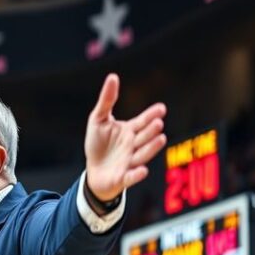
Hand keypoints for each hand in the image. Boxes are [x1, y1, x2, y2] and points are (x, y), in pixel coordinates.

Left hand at [85, 74, 166, 201]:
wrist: (94, 171)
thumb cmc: (98, 145)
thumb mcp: (98, 119)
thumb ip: (107, 100)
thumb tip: (113, 77)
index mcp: (129, 131)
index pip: (142, 121)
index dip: (151, 115)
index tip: (161, 108)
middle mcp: (133, 146)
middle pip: (144, 137)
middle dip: (151, 130)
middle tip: (158, 123)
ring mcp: (129, 162)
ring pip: (142, 154)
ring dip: (151, 148)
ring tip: (160, 138)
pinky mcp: (123, 177)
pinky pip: (131, 176)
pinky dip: (137, 175)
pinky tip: (143, 170)